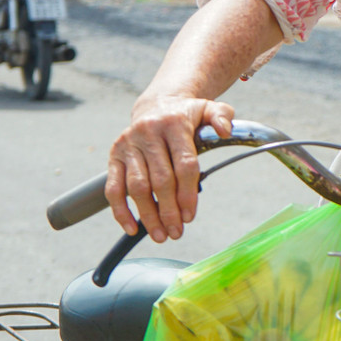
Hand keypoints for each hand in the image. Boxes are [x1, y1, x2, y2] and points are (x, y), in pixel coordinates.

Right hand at [105, 94, 234, 241]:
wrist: (156, 105)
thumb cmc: (186, 115)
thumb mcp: (208, 109)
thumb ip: (221, 116)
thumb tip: (226, 130)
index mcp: (174, 125)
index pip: (184, 164)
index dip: (188, 193)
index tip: (190, 216)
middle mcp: (149, 133)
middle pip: (160, 179)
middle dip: (169, 210)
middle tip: (177, 232)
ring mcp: (129, 145)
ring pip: (137, 186)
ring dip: (148, 215)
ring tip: (160, 235)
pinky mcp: (114, 155)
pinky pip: (113, 187)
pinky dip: (120, 211)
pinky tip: (132, 229)